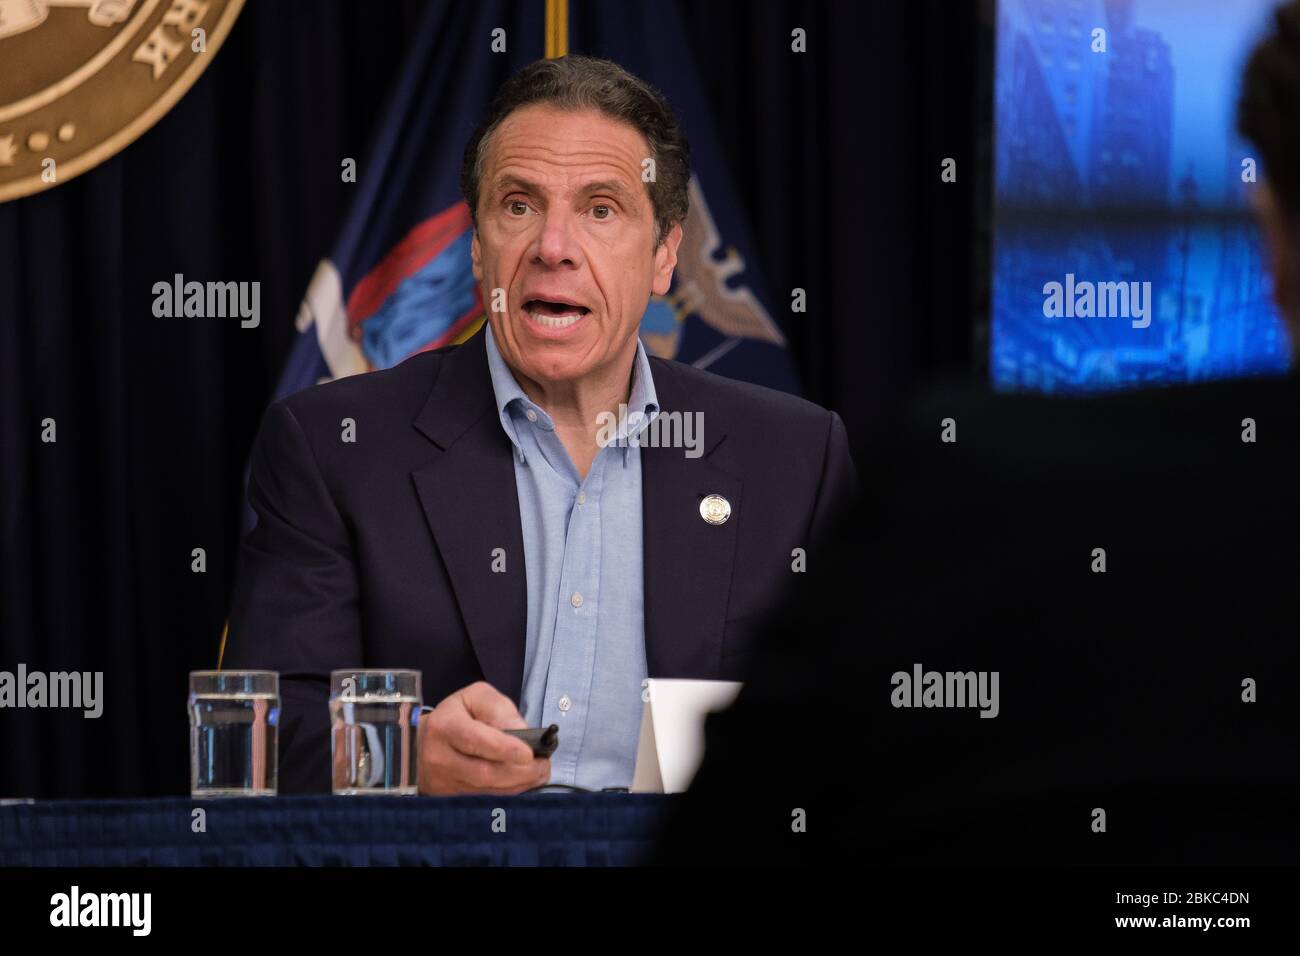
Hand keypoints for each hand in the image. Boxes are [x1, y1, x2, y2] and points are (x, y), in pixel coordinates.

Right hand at [417, 681, 550, 794]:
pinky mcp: (449, 798)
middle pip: (483, 773)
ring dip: (519, 785)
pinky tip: (522, 783)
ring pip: (486, 791)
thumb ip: (499, 708)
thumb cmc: (456, 716)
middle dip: (520, 772)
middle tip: (543, 765)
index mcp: (445, 727)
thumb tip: (521, 731)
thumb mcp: (475, 697)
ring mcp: (442, 783)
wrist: (423, 742)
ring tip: (539, 773)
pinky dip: (508, 794)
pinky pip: (484, 801)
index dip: (505, 749)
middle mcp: (439, 758)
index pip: (475, 740)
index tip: (529, 753)